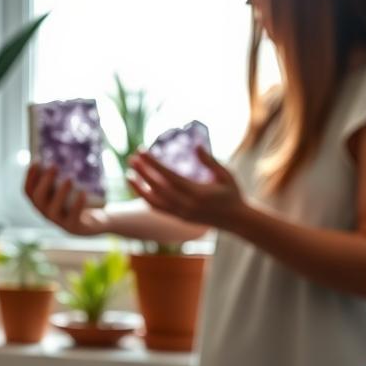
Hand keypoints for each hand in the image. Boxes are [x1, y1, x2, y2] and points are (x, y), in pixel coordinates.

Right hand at [24, 162, 108, 235]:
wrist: (97, 221)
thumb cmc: (80, 199)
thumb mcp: (70, 185)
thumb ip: (64, 172)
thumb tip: (64, 148)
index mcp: (41, 202)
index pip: (28, 191)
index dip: (30, 176)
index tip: (37, 160)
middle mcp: (46, 213)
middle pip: (39, 199)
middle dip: (45, 181)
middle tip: (54, 165)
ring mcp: (60, 222)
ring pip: (53, 210)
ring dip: (60, 193)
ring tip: (70, 178)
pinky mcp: (75, 227)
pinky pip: (73, 217)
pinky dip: (78, 204)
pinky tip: (83, 192)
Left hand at [127, 147, 247, 230]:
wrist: (236, 220)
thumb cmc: (232, 193)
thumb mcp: (225, 174)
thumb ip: (210, 161)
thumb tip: (196, 145)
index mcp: (197, 193)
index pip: (169, 176)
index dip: (153, 164)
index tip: (142, 152)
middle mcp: (186, 205)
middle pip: (157, 188)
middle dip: (143, 173)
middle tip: (131, 158)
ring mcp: (181, 213)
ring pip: (154, 202)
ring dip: (139, 188)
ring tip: (129, 174)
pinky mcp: (179, 218)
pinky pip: (158, 208)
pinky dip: (147, 198)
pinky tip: (140, 187)